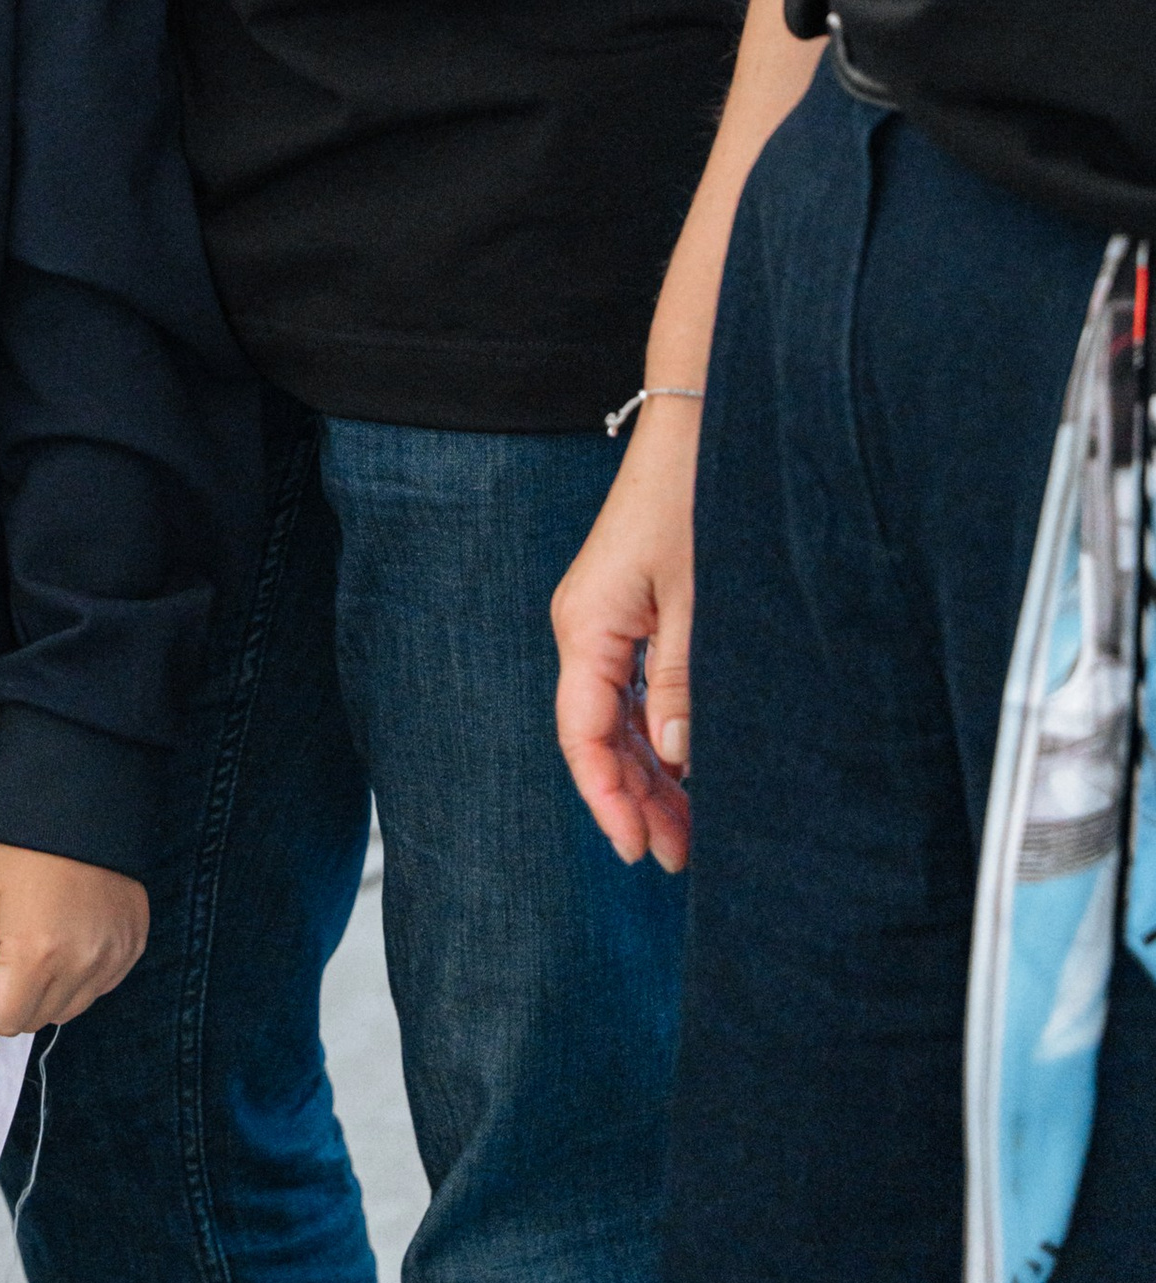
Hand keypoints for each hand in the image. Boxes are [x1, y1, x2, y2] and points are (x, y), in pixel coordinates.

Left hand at [0, 842, 146, 1034]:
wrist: (81, 799)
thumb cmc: (18, 846)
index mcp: (38, 955)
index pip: (3, 1022)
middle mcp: (82, 966)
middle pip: (36, 1020)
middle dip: (14, 997)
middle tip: (8, 947)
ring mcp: (114, 958)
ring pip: (69, 1009)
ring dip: (47, 990)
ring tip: (41, 937)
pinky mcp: (134, 947)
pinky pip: (98, 987)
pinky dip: (80, 974)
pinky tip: (71, 932)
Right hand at [551, 402, 698, 873]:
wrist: (698, 423)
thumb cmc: (693, 496)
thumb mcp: (698, 598)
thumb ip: (684, 682)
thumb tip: (674, 760)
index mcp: (586, 625)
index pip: (583, 736)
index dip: (608, 800)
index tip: (640, 852)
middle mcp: (585, 625)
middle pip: (598, 736)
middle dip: (635, 800)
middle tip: (680, 859)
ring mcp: (606, 617)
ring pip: (617, 718)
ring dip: (649, 773)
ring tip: (689, 829)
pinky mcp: (630, 607)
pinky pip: (631, 689)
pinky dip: (655, 734)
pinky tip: (686, 767)